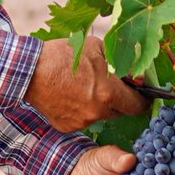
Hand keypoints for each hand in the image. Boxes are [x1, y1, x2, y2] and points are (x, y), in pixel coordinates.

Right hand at [24, 36, 148, 131]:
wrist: (30, 71)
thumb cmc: (64, 55)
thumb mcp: (96, 48)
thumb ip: (118, 62)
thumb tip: (134, 73)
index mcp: (108, 92)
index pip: (137, 105)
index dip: (142, 100)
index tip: (143, 95)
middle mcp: (97, 111)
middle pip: (119, 111)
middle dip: (119, 100)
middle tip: (110, 85)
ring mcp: (81, 122)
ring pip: (100, 114)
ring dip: (99, 104)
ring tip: (84, 86)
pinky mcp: (67, 126)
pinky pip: (82, 119)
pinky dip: (81, 109)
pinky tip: (70, 94)